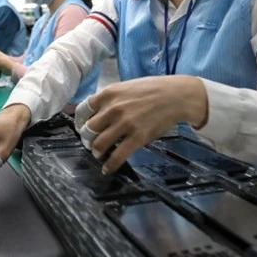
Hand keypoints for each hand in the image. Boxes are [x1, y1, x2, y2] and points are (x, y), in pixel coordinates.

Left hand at [75, 76, 208, 173]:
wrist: (175, 96)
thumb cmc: (152, 89)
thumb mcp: (126, 87)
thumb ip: (111, 99)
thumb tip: (98, 112)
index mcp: (108, 94)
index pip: (83, 109)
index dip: (80, 121)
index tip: (82, 128)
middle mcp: (113, 109)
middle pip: (88, 129)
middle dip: (87, 139)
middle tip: (91, 143)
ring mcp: (125, 124)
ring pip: (99, 144)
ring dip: (96, 152)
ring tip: (99, 154)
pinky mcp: (137, 137)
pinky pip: (117, 156)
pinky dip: (109, 165)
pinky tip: (107, 169)